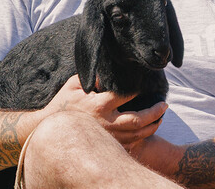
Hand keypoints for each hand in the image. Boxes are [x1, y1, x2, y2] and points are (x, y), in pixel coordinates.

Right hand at [42, 75, 166, 149]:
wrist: (49, 129)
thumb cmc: (62, 104)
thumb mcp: (74, 84)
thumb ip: (94, 77)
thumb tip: (109, 70)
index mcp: (98, 105)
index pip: (126, 95)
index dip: (138, 89)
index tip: (145, 84)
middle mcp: (106, 123)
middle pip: (137, 119)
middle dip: (155, 112)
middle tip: (165, 105)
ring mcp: (107, 137)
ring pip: (136, 134)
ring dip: (152, 126)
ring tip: (161, 117)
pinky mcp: (106, 145)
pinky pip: (130, 143)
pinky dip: (142, 137)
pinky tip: (148, 129)